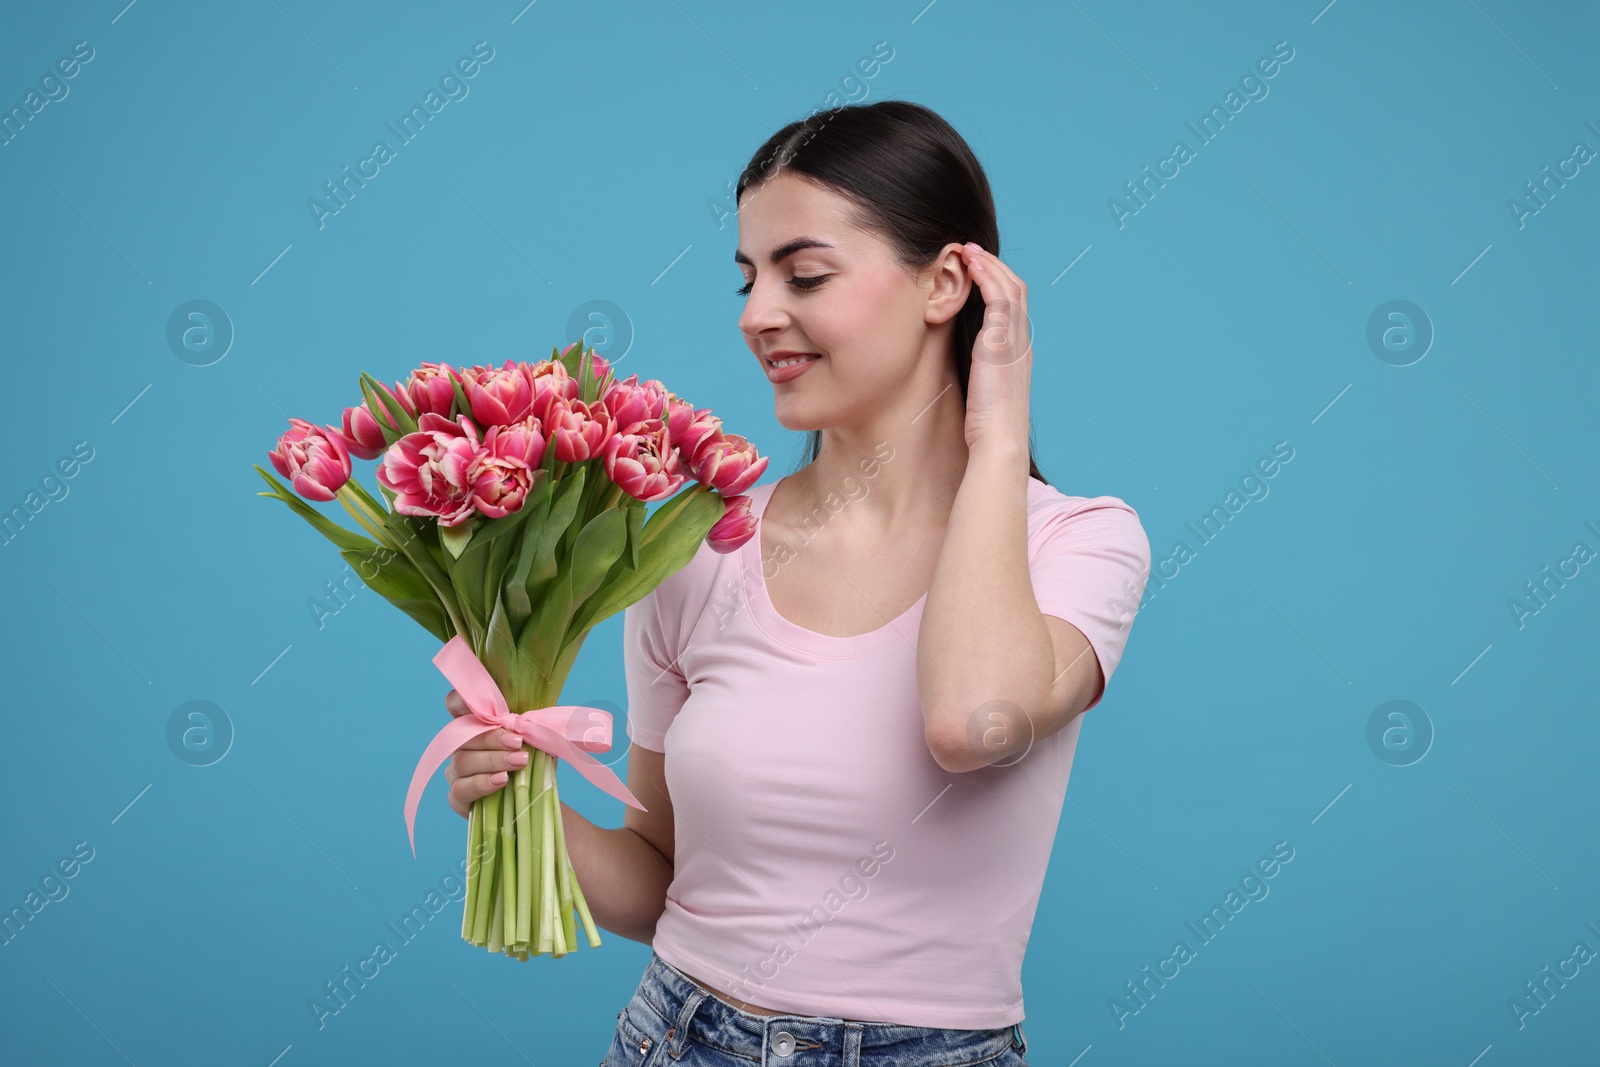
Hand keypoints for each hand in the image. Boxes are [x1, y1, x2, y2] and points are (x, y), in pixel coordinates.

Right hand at [441, 688, 527, 817]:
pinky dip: (482, 784)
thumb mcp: (534, 738)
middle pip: (464, 737)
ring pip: (462, 762)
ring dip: (492, 761)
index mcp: (474, 726)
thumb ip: (527, 725)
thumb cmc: (533, 759)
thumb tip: (529, 718)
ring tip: (519, 762)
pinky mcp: (457, 797)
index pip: (456, 705)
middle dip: (493, 738)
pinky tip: (502, 780)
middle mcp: (459, 746)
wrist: (535, 796)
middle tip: (518, 743)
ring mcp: (455, 772)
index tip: (486, 706)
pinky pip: (460, 789)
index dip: (461, 701)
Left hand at [958, 242, 1033, 455]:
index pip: (1016, 306)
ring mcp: (1015, 340)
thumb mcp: (985, 393)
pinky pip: (999, 297)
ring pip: (1010, 287)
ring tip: (967, 249)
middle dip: (994, 266)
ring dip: (988, 264)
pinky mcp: (1002, 341)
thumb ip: (980, 373)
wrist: (1000, 441)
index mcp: (1019, 353)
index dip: (998, 282)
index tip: (978, 269)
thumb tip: (966, 369)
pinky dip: (986, 276)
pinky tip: (970, 265)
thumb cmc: (988, 426)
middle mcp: (1022, 342)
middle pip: (1017, 289)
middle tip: (971, 250)